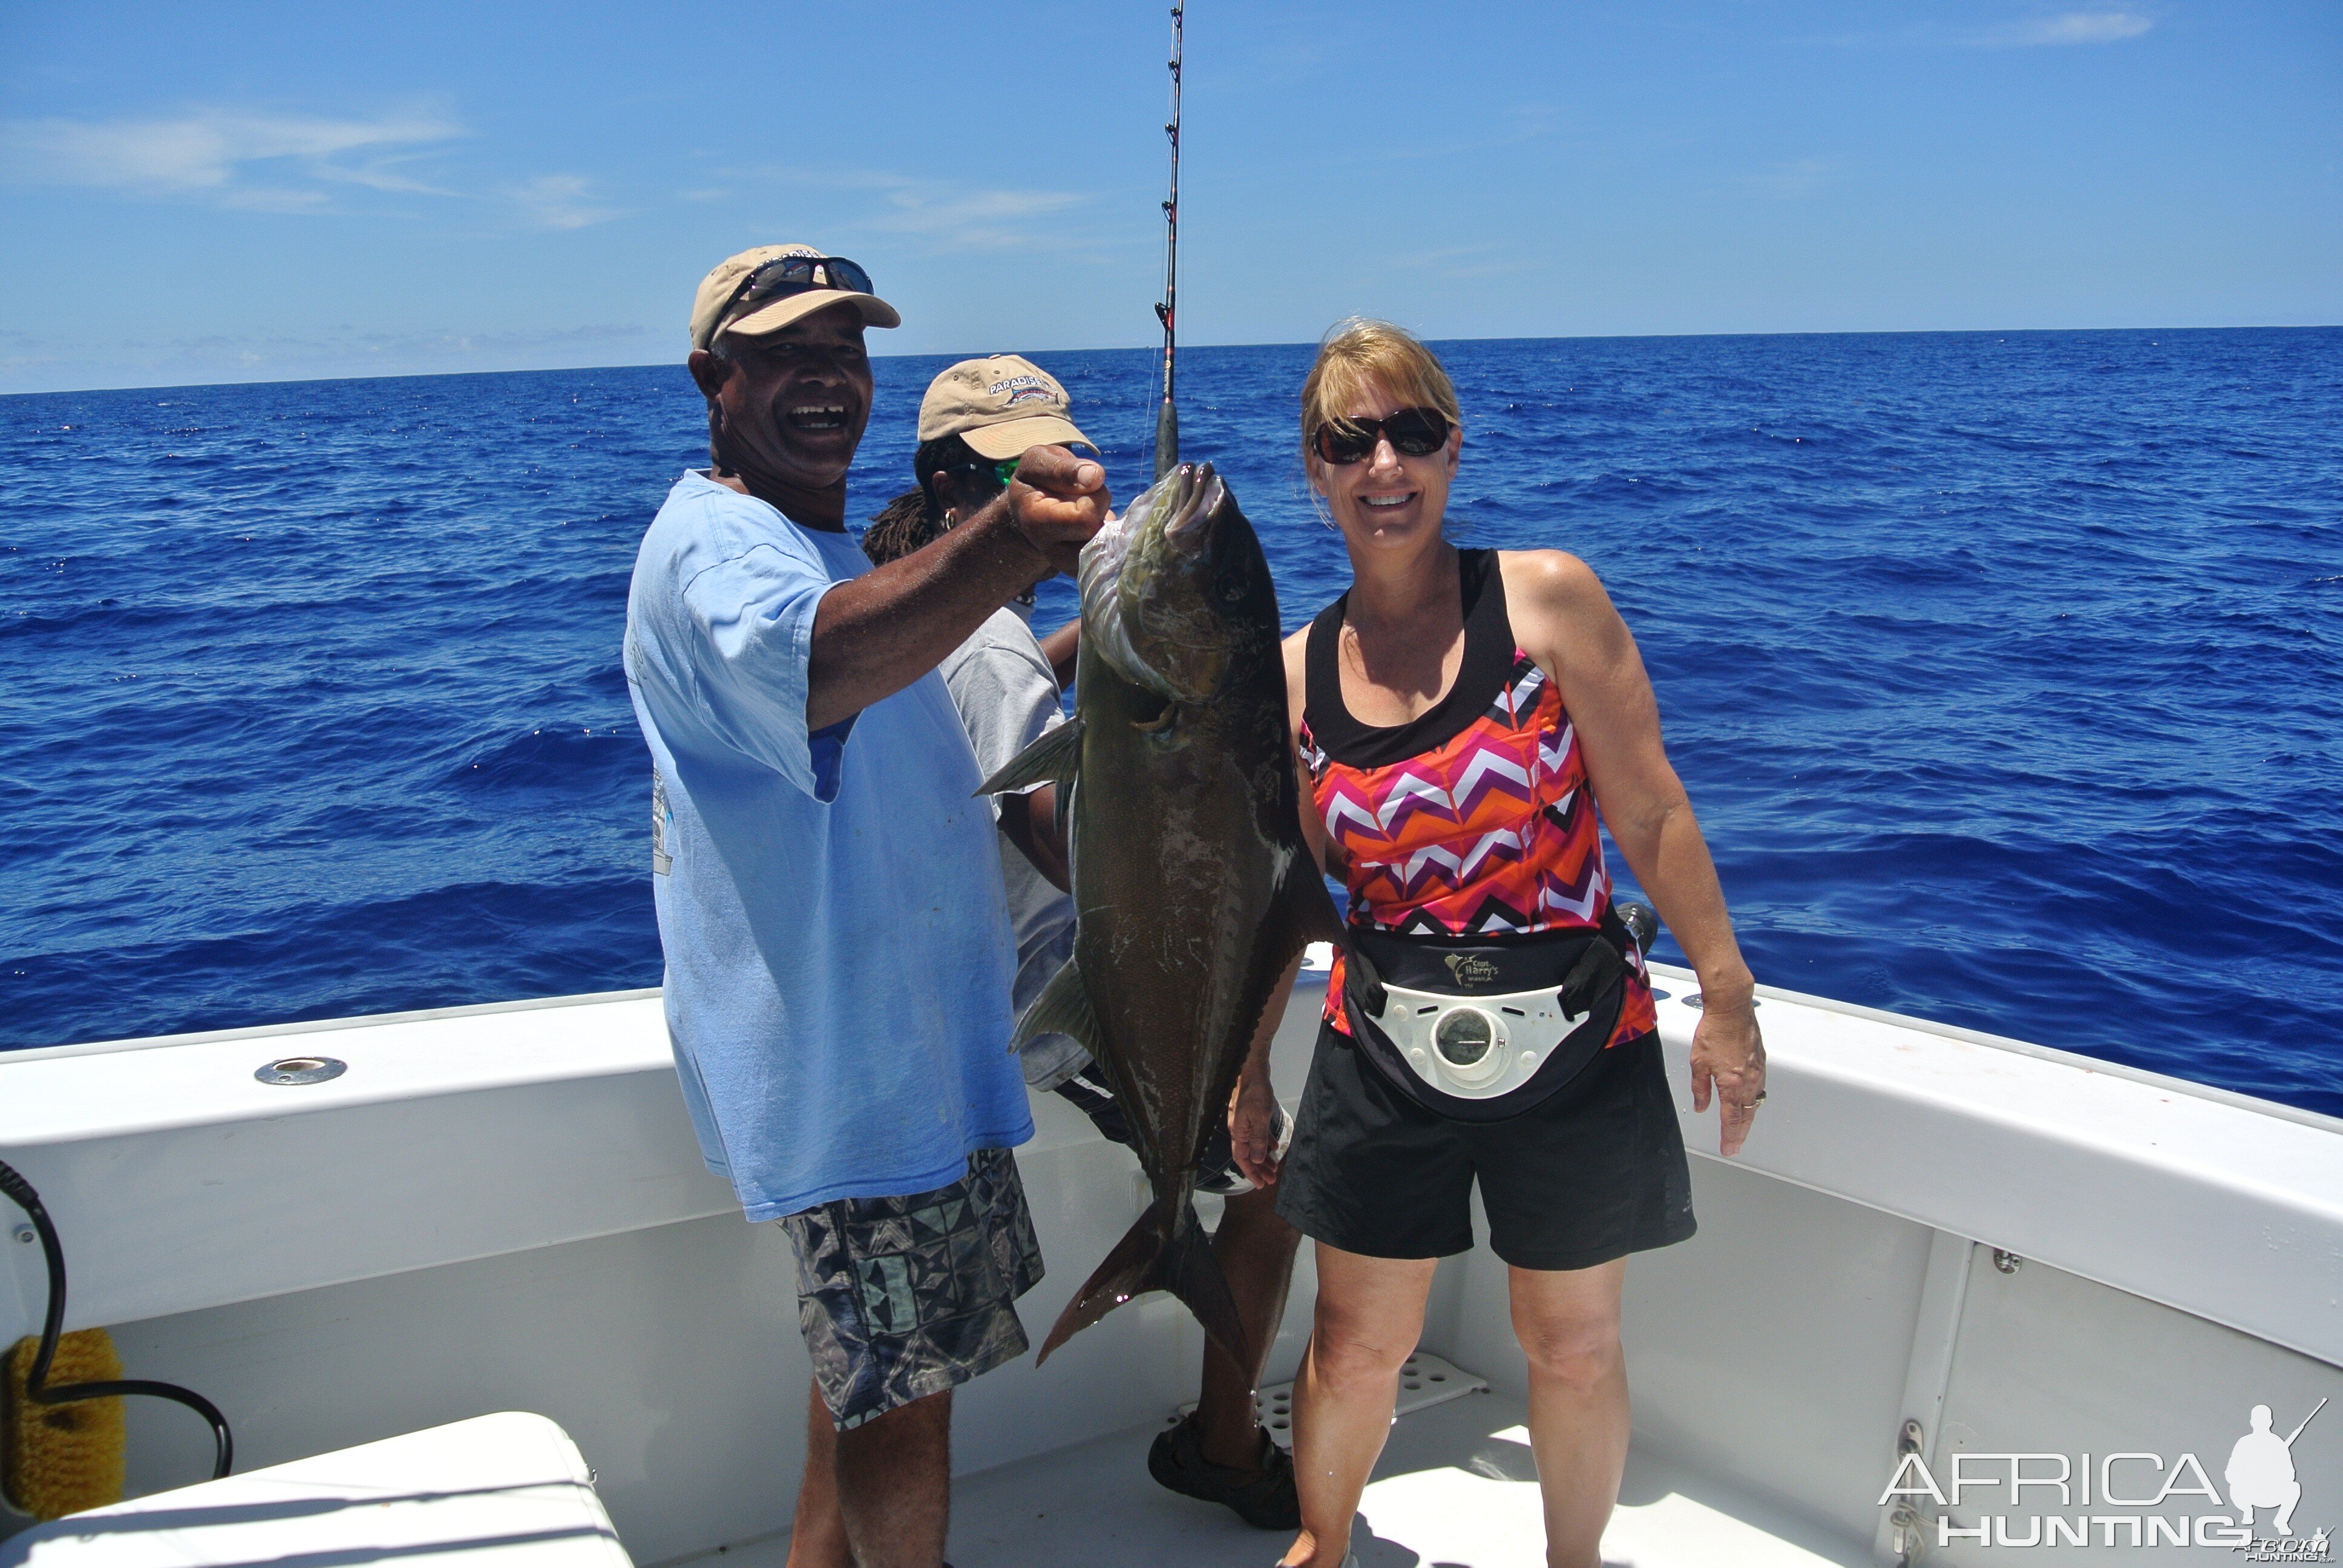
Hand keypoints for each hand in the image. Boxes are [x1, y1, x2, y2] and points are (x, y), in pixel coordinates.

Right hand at [1006, 445, 1110, 576]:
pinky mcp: (1086, 569)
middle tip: (1090, 499)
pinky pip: (1115, 556)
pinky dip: (1114, 538)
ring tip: (1091, 513)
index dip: (1096, 497)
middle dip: (1104, 511)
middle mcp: (1051, 550)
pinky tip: (1097, 526)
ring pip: (1110, 548)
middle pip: (1100, 535)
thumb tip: (1095, 477)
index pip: (1085, 517)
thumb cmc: (1037, 479)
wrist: (1032, 507)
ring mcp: (1069, 564)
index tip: (1089, 484)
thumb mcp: (1039, 460)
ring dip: (1109, 525)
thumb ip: (1064, 468)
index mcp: (1036, 521)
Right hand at [1228, 1070, 1282, 1188]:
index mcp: (1238, 1132)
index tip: (1260, 1185)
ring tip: (1274, 1168)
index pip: (1242, 1159)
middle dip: (1259, 1168)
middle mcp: (1239, 1129)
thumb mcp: (1259, 1118)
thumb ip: (1258, 1140)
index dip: (1251, 1173)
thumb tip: (1257, 1160)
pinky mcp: (1252, 1114)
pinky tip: (1274, 1146)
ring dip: (1264, 1157)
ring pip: (1254, 1145)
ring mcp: (1245, 1122)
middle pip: (1248, 1154)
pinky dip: (1265, 1142)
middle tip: (1271, 1180)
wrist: (1253, 1070)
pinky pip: (1258, 1133)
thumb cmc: (1255, 1093)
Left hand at [1689, 996, 1765, 1157]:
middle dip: (1740, 1134)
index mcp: (1732, 1085)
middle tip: (1735, 1146)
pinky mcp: (1761, 1063)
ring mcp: (1758, 1073)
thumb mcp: (1698, 1063)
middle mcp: (1749, 1082)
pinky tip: (1747, 1101)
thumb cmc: (1714, 1032)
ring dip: (1747, 1118)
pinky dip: (1752, 1099)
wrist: (1732, 1009)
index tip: (1728, 1149)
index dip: (1729, 1137)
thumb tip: (1701, 1107)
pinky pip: (1758, 1088)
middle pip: (1746, 1116)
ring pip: (1754, 1103)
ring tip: (1741, 1129)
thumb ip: (1700, 1089)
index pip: (1731, 1119)